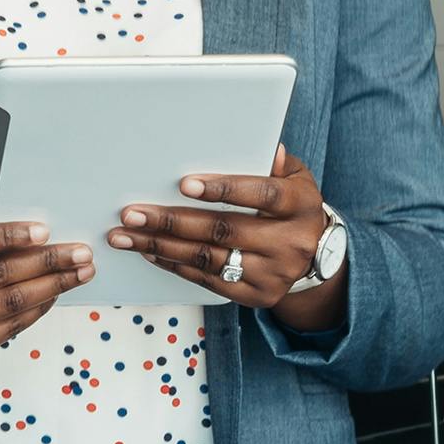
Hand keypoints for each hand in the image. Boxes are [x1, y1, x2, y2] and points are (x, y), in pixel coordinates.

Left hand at [112, 144, 341, 325]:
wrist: (315, 256)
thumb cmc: (293, 206)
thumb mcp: (295, 177)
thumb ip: (275, 163)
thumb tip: (265, 147)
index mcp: (299, 205)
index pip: (261, 194)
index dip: (223, 189)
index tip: (184, 185)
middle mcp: (290, 243)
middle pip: (224, 231)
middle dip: (173, 221)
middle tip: (134, 214)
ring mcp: (273, 274)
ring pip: (210, 260)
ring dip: (163, 247)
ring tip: (128, 235)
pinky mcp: (257, 296)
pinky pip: (209, 281)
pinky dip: (176, 266)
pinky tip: (151, 252)